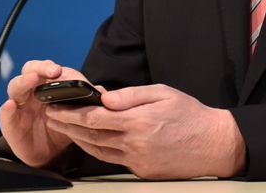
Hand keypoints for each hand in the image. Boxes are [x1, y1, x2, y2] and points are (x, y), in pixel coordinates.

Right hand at [0, 59, 90, 166]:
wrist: (52, 153)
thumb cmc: (64, 126)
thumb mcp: (78, 112)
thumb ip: (87, 99)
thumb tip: (99, 92)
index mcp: (48, 86)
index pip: (46, 68)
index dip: (51, 67)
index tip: (59, 71)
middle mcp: (33, 92)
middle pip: (29, 71)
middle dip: (39, 68)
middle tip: (50, 72)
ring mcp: (21, 106)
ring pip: (16, 88)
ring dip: (23, 82)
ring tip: (31, 80)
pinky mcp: (11, 124)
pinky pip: (5, 115)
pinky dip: (7, 109)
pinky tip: (11, 106)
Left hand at [45, 83, 244, 179]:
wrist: (213, 144)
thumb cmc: (191, 115)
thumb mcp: (164, 93)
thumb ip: (132, 95)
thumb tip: (105, 97)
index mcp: (138, 121)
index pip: (94, 118)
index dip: (71, 113)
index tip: (57, 106)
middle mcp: (133, 143)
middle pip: (90, 136)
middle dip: (67, 125)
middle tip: (51, 117)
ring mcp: (136, 160)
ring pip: (97, 150)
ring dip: (77, 140)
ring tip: (65, 129)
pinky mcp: (140, 171)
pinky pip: (112, 160)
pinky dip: (96, 150)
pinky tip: (90, 143)